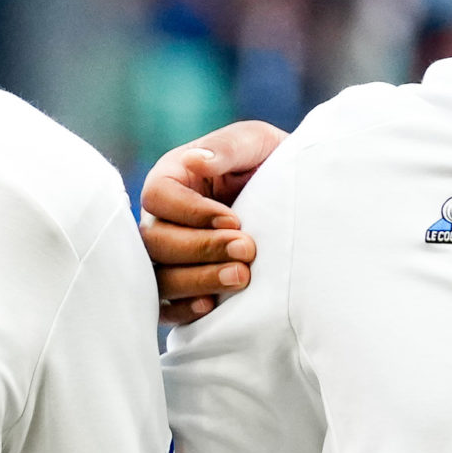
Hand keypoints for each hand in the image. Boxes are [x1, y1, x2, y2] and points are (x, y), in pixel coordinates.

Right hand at [141, 120, 287, 324]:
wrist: (297, 201)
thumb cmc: (270, 163)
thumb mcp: (255, 143)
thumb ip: (226, 148)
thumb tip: (195, 160)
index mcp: (171, 179)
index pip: (157, 196)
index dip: (190, 212)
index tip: (234, 220)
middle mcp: (162, 219)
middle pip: (154, 241)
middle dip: (200, 249)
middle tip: (247, 250)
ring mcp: (169, 256)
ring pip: (158, 276)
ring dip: (196, 280)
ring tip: (240, 278)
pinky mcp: (183, 287)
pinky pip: (165, 307)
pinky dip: (183, 309)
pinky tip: (211, 306)